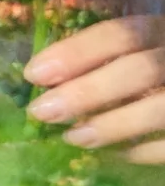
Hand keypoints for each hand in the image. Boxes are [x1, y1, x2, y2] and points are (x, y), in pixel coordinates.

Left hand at [26, 15, 164, 161]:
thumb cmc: (151, 73)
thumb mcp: (138, 53)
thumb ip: (104, 59)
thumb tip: (46, 80)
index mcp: (162, 30)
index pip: (121, 34)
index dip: (76, 52)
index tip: (34, 74)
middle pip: (140, 70)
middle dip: (87, 91)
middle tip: (42, 112)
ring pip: (161, 107)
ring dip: (113, 125)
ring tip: (73, 137)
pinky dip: (146, 150)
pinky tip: (117, 154)